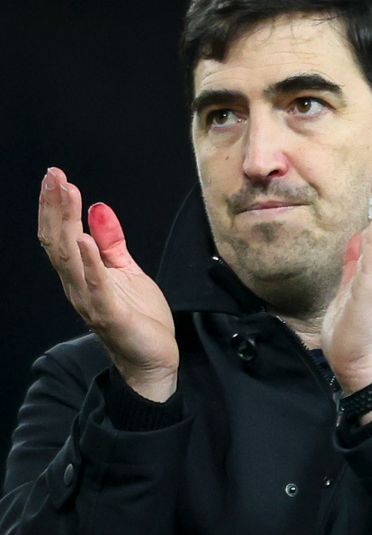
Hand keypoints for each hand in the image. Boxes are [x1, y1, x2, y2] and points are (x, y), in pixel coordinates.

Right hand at [37, 168, 178, 401]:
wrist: (154, 358)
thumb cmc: (139, 316)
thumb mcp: (127, 271)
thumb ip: (111, 242)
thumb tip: (98, 207)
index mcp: (80, 274)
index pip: (61, 235)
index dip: (56, 206)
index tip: (56, 176)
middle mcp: (77, 285)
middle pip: (58, 241)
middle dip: (54, 207)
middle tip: (53, 176)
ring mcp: (90, 300)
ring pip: (69, 258)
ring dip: (66, 224)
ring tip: (66, 194)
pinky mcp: (109, 314)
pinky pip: (95, 285)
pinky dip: (89, 261)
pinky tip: (85, 238)